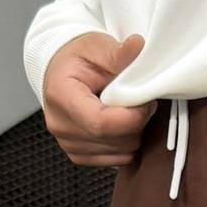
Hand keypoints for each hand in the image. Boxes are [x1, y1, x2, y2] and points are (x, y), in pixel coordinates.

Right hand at [42, 32, 154, 167]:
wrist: (62, 70)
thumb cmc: (79, 58)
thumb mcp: (98, 46)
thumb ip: (119, 52)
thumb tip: (137, 45)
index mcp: (61, 96)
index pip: (101, 123)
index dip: (132, 117)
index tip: (146, 101)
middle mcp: (60, 125)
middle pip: (114, 141)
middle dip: (136, 122)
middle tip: (138, 100)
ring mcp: (68, 144)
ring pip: (120, 153)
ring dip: (133, 133)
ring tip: (126, 110)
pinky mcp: (79, 155)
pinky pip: (116, 161)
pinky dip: (125, 145)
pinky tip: (120, 124)